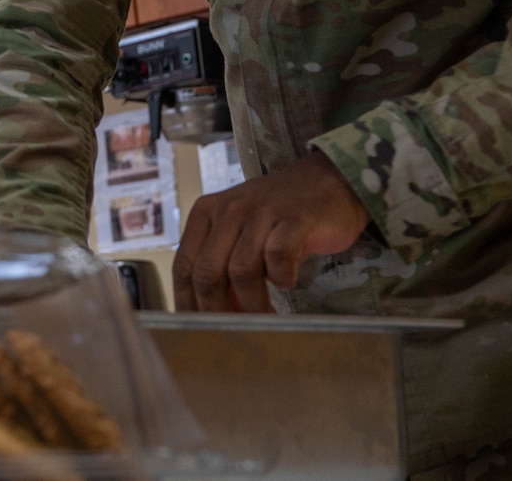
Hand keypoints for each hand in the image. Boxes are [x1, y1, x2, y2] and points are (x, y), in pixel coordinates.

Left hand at [173, 150, 368, 312]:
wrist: (328, 179)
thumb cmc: (280, 213)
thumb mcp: (241, 232)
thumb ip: (222, 263)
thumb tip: (212, 312)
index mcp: (206, 213)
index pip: (183, 266)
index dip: (188, 303)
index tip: (196, 330)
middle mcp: (228, 211)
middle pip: (207, 273)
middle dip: (217, 311)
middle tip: (234, 332)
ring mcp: (261, 213)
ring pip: (240, 270)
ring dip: (252, 303)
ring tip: (266, 316)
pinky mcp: (294, 219)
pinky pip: (278, 257)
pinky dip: (282, 278)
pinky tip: (288, 283)